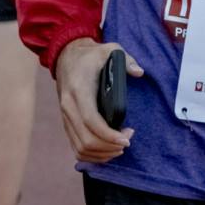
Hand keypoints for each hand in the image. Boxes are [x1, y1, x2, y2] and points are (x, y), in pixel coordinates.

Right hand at [53, 37, 141, 164]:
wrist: (65, 57)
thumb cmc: (89, 56)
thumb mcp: (108, 49)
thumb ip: (126, 59)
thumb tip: (138, 72)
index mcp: (78, 91)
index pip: (91, 121)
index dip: (109, 135)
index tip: (127, 138)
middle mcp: (68, 107)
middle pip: (86, 139)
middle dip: (109, 147)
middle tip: (127, 141)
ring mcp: (66, 117)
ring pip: (80, 147)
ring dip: (102, 153)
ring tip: (119, 147)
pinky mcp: (67, 122)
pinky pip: (76, 146)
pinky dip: (92, 155)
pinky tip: (107, 151)